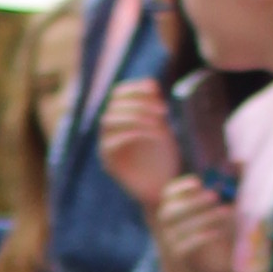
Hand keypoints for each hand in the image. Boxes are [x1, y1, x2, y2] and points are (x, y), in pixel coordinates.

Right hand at [95, 81, 180, 205]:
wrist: (164, 188)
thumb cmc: (165, 157)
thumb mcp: (163, 126)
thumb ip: (154, 106)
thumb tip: (150, 83)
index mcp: (122, 118)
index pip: (118, 93)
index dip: (134, 88)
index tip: (156, 91)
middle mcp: (110, 131)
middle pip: (114, 104)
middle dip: (140, 103)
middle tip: (164, 112)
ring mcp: (107, 146)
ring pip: (109, 120)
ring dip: (137, 116)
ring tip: (160, 124)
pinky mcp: (109, 163)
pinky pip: (111, 142)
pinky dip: (134, 133)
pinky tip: (156, 136)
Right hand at [153, 179, 238, 271]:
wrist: (218, 270)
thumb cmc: (222, 234)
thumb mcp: (228, 207)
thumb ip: (232, 185)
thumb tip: (242, 161)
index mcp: (176, 210)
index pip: (167, 195)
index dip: (180, 187)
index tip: (198, 181)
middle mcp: (169, 226)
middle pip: (170, 211)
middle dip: (192, 202)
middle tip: (215, 195)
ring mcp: (172, 243)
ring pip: (180, 228)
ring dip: (204, 217)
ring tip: (228, 212)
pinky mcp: (181, 258)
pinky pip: (186, 246)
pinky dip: (202, 237)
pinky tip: (219, 232)